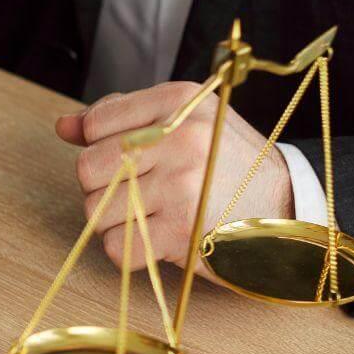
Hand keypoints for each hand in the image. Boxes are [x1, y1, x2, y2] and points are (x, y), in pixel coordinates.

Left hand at [55, 82, 291, 269]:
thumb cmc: (227, 162)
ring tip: (152, 215)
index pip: (95, 124)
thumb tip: (64, 126)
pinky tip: (156, 239)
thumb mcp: (186, 121)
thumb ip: (123, 118)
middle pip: (87, 170)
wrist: (289, 203)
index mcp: (178, 102)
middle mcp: (179, 139)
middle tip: (136, 192)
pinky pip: (117, 248)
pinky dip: (128, 251)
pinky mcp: (181, 231)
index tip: (127, 159)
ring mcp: (180, 186)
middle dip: (101, 187)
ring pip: (96, 211)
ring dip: (116, 222)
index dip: (99, 146)